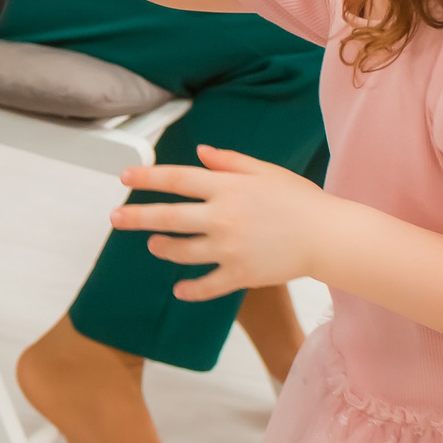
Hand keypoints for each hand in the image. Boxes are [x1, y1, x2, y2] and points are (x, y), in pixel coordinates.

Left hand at [111, 144, 338, 301]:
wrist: (328, 235)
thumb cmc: (298, 198)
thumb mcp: (264, 171)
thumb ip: (228, 162)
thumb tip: (199, 153)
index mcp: (226, 188)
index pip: (176, 179)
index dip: (146, 177)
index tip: (124, 177)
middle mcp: (222, 217)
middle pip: (167, 217)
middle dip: (136, 217)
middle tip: (115, 218)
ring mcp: (228, 248)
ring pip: (180, 251)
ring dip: (162, 247)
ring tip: (154, 245)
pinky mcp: (239, 274)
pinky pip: (206, 285)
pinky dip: (190, 289)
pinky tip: (179, 289)